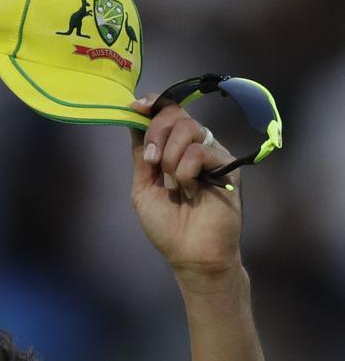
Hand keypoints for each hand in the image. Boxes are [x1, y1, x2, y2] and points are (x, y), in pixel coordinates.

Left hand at [129, 96, 242, 280]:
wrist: (192, 255)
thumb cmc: (168, 228)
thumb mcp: (143, 189)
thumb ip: (140, 155)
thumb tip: (132, 119)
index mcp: (174, 151)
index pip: (166, 113)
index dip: (152, 105)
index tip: (136, 108)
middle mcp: (194, 148)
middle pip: (176, 114)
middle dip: (157, 133)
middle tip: (153, 162)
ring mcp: (212, 155)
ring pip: (188, 128)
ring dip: (171, 158)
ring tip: (174, 187)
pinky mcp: (226, 165)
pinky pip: (200, 151)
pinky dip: (186, 173)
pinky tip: (191, 192)